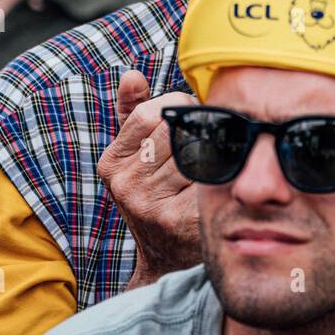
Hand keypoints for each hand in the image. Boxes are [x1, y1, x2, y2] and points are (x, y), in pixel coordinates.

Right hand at [97, 70, 200, 286]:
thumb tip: (131, 75)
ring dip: (214, 152)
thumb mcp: (137, 155)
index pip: (152, 112)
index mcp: (112, 164)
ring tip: (212, 167)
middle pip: (177, 129)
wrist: (170, 260)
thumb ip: (132, 112)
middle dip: (198, 130)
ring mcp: (151, 206)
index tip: (185, 124)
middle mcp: (126, 186)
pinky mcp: (181, 222)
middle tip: (205, 146)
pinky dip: (223, 175)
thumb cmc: (159, 194)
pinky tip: (220, 185)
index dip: (177, 110)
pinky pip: (212, 176)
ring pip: (197, 150)